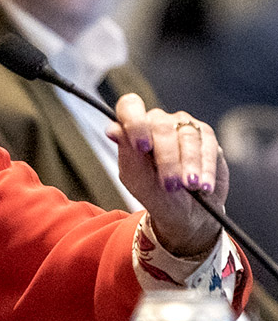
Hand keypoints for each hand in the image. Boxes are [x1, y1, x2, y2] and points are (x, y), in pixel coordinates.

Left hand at [106, 94, 226, 257]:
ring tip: (190, 186)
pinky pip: (207, 144)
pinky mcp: (205, 136)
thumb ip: (127, 153)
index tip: (142, 147)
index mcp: (133, 128)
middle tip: (170, 185)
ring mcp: (182, 125)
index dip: (135, 122)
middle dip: (167, 159)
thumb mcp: (137, 178)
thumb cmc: (156, 193)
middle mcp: (157, 122)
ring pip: (187, 135)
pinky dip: (206, 167)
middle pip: (161, 126)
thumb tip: (113, 130)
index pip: (130, 107)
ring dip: (189, 164)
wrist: (184, 213)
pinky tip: (203, 185)